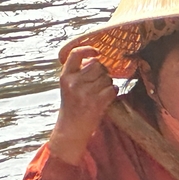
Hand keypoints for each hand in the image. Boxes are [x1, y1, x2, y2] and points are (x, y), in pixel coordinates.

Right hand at [48, 46, 117, 164]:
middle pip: (97, 66)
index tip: (97, 52)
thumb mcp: (68, 88)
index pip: (75, 55)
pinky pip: (112, 89)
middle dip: (103, 73)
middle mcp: (73, 83)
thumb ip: (78, 74)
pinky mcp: (95, 103)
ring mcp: (84, 93)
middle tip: (99, 83)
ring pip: (107, 78)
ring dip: (108, 84)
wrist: (70, 130)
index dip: (87, 50)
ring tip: (101, 93)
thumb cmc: (72, 107)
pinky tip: (108, 97)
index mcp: (65, 77)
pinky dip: (113, 92)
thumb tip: (97, 60)